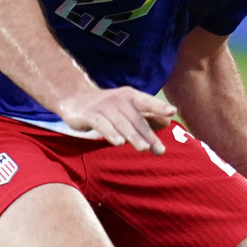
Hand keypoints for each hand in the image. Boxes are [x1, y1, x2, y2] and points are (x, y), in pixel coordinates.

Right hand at [57, 86, 175, 153]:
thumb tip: (166, 123)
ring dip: (133, 136)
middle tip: (160, 150)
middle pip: (136, 119)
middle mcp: (118, 99)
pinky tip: (120, 143)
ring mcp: (103, 106)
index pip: (147, 102)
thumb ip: (146, 116)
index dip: (159, 106)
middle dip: (149, 135)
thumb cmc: (107, 107)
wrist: (74, 98)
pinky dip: (111, 133)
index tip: (172, 112)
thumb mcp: (127, 109)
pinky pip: (102, 125)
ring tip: (144, 149)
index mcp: (131, 96)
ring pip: (121, 123)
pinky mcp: (89, 114)